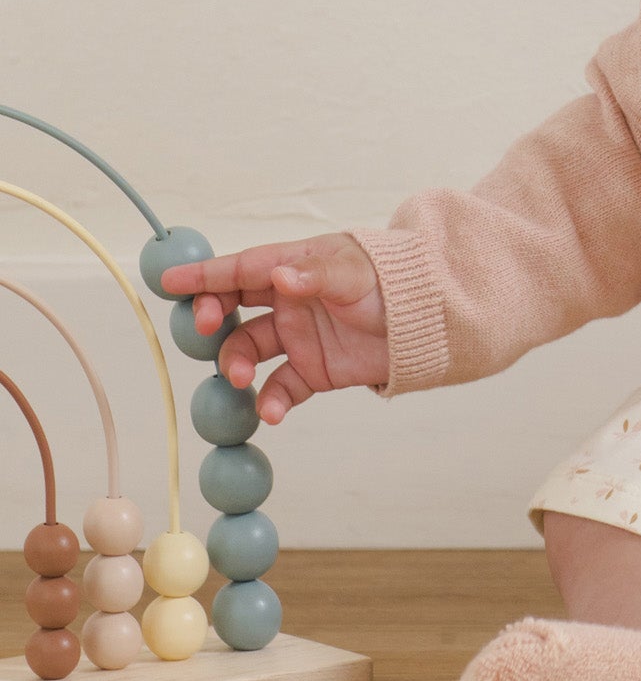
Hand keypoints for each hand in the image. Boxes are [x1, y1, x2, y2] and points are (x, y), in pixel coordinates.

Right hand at [158, 233, 388, 422]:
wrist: (430, 323)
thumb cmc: (394, 283)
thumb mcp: (356, 274)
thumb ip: (318, 276)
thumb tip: (282, 276)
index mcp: (295, 267)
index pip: (241, 269)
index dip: (205, 275)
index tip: (169, 283)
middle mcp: (289, 302)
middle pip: (234, 308)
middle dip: (212, 317)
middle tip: (206, 327)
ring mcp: (298, 338)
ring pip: (248, 351)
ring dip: (236, 363)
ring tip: (241, 378)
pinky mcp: (313, 371)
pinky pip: (279, 388)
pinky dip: (270, 402)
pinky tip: (270, 413)